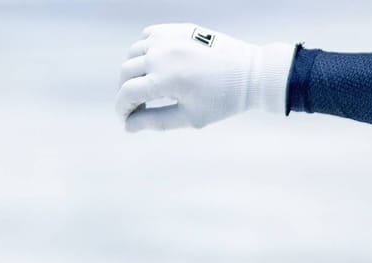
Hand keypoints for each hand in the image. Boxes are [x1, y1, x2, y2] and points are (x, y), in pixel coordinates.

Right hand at [116, 24, 296, 131]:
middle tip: (138, 106)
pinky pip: (147, 37)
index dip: (121, 109)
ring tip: (148, 87)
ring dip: (133, 71)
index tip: (125, 119)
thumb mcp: (189, 117)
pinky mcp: (177, 28)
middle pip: (126, 72)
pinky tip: (156, 65)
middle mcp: (162, 54)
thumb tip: (128, 126)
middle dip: (126, 91)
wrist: (250, 73)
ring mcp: (168, 37)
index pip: (128, 93)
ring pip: (133, 52)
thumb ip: (154, 121)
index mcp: (165, 79)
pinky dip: (145, 51)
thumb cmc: (222, 100)